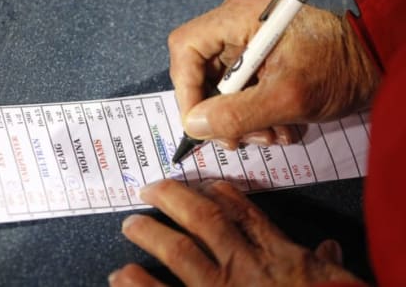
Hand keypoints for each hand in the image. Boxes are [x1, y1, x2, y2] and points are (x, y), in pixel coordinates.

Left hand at [109, 180, 364, 286]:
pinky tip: (121, 275)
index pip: (245, 213)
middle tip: (149, 189)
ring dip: (151, 234)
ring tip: (130, 224)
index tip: (206, 184)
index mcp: (278, 256)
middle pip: (204, 221)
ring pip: (180, 252)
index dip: (223, 194)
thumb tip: (330, 248)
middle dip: (175, 200)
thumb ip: (328, 265)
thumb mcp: (339, 284)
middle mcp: (244, 266)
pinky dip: (141, 286)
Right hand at [168, 0, 378, 148]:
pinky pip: (237, 87)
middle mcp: (237, 20)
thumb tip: (194, 125)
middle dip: (219, 111)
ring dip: (238, 118)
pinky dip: (251, 112)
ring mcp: (247, 37)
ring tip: (269, 133)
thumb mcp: (288, 98)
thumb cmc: (340, 71)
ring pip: (219, 85)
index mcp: (241, 15)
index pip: (186, 48)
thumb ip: (237, 114)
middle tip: (239, 138)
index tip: (200, 124)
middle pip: (200, 70)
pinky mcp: (257, 52)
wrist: (373, 64)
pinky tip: (276, 124)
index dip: (185, 90)